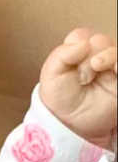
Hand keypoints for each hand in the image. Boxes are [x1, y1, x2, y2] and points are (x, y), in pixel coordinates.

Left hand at [39, 28, 116, 148]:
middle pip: (100, 41)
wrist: (70, 124)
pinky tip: (115, 67)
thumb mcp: (51, 76)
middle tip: (81, 75)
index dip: (77, 45)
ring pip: (114, 51)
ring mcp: (111, 68)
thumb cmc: (60, 100)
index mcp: (78, 54)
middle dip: (89, 55)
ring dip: (106, 55)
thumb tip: (81, 43)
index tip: (69, 61)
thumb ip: (61, 55)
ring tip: (96, 66)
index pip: (82, 37)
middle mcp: (97, 57)